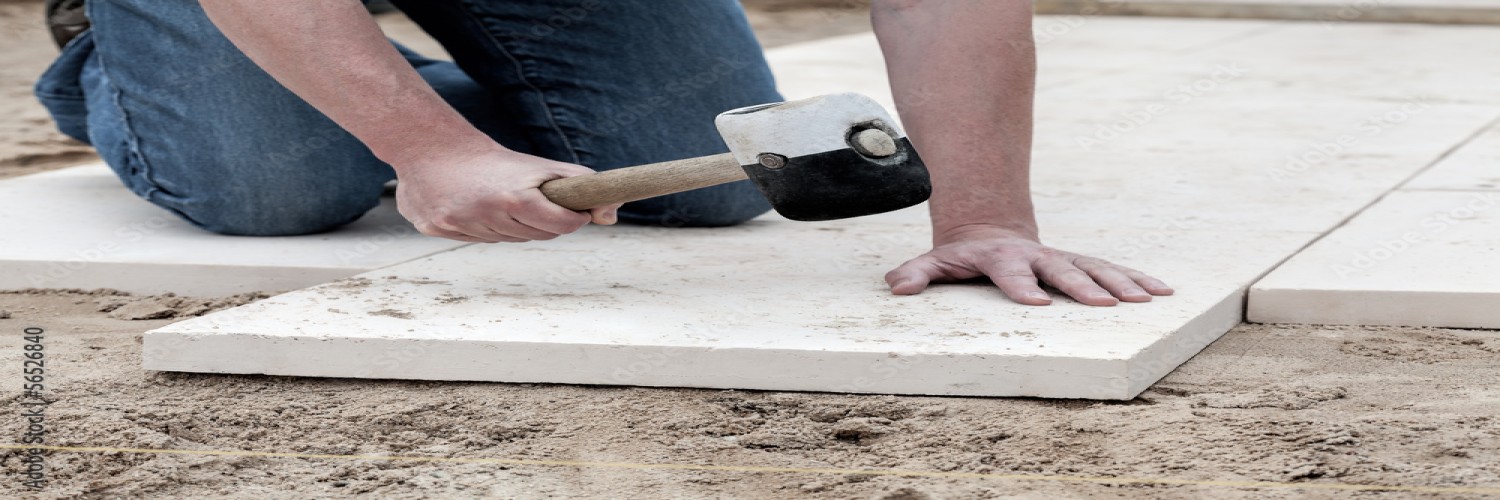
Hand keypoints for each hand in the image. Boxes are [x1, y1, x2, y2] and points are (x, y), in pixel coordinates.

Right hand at [394, 145, 619, 242]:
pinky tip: (478, 207)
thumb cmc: (495, 161)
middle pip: (537, 235)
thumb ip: (580, 184)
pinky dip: (484, 227)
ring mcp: (459, 224)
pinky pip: (478, 239)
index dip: (573, 219)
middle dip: (543, 220)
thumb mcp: (540, 167)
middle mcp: (486, 214)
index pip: (561, 225)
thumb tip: (612, 214)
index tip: (574, 210)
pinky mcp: (438, 229)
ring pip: (508, 239)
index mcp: (513, 197)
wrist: (432, 148)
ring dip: (513, 225)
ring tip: (502, 200)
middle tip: (534, 200)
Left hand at [885, 224, 1172, 305]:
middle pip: (1061, 271)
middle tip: (1103, 305)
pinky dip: (1136, 278)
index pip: (1011, 274)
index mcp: (1002, 259)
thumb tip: (897, 288)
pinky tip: (1162, 290)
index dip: (1022, 287)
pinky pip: (1111, 269)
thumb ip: (917, 273)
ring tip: (1147, 299)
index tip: (1037, 304)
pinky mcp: (1079, 263)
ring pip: (1095, 267)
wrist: (989, 230)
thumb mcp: (935, 263)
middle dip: (1082, 287)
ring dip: (1121, 283)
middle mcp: (1037, 257)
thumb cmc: (960, 256)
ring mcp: (1061, 258)